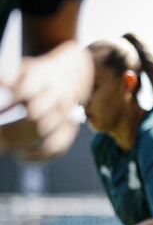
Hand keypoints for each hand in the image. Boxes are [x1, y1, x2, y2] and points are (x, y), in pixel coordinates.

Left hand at [0, 42, 91, 159]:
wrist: (73, 73)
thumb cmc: (40, 74)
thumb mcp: (24, 68)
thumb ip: (7, 76)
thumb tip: (1, 84)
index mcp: (44, 80)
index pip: (26, 92)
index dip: (10, 104)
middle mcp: (58, 98)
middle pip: (35, 117)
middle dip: (11, 130)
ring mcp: (66, 115)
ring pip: (46, 134)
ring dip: (22, 143)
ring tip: (4, 145)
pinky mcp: (71, 128)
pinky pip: (58, 148)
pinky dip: (40, 156)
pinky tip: (22, 155)